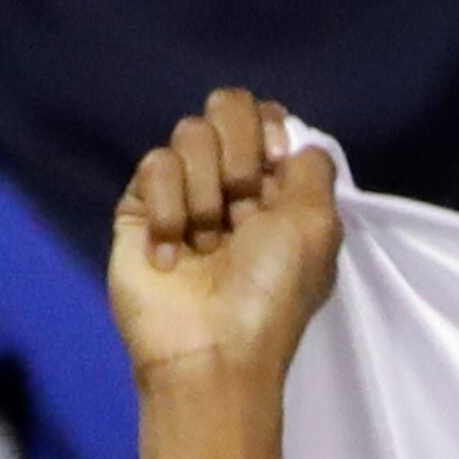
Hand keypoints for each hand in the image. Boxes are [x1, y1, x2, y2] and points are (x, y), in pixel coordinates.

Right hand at [109, 86, 343, 387]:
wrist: (211, 347)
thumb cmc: (272, 291)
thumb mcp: (318, 227)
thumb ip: (313, 169)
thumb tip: (294, 135)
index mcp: (280, 189)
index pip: (266, 118)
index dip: (269, 132)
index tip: (275, 167)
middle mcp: (233, 185)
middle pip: (225, 111)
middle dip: (239, 157)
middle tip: (243, 208)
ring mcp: (185, 194)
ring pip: (189, 134)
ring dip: (207, 192)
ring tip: (208, 243)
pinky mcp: (139, 208)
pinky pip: (153, 166)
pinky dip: (168, 209)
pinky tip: (172, 254)